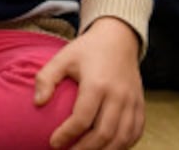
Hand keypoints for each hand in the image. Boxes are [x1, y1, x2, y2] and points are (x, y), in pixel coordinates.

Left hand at [34, 17, 143, 149]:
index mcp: (97, 84)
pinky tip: (106, 148)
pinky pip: (135, 133)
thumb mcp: (62, 58)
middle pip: (104, 134)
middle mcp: (118, 96)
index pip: (82, 119)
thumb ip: (46, 78)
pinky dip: (123, 146)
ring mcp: (133, 102)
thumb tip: (37, 103)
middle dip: (85, 149)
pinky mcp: (141, 106)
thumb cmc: (86, 51)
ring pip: (123, 138)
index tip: (53, 143)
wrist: (118, 40)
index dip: (67, 135)